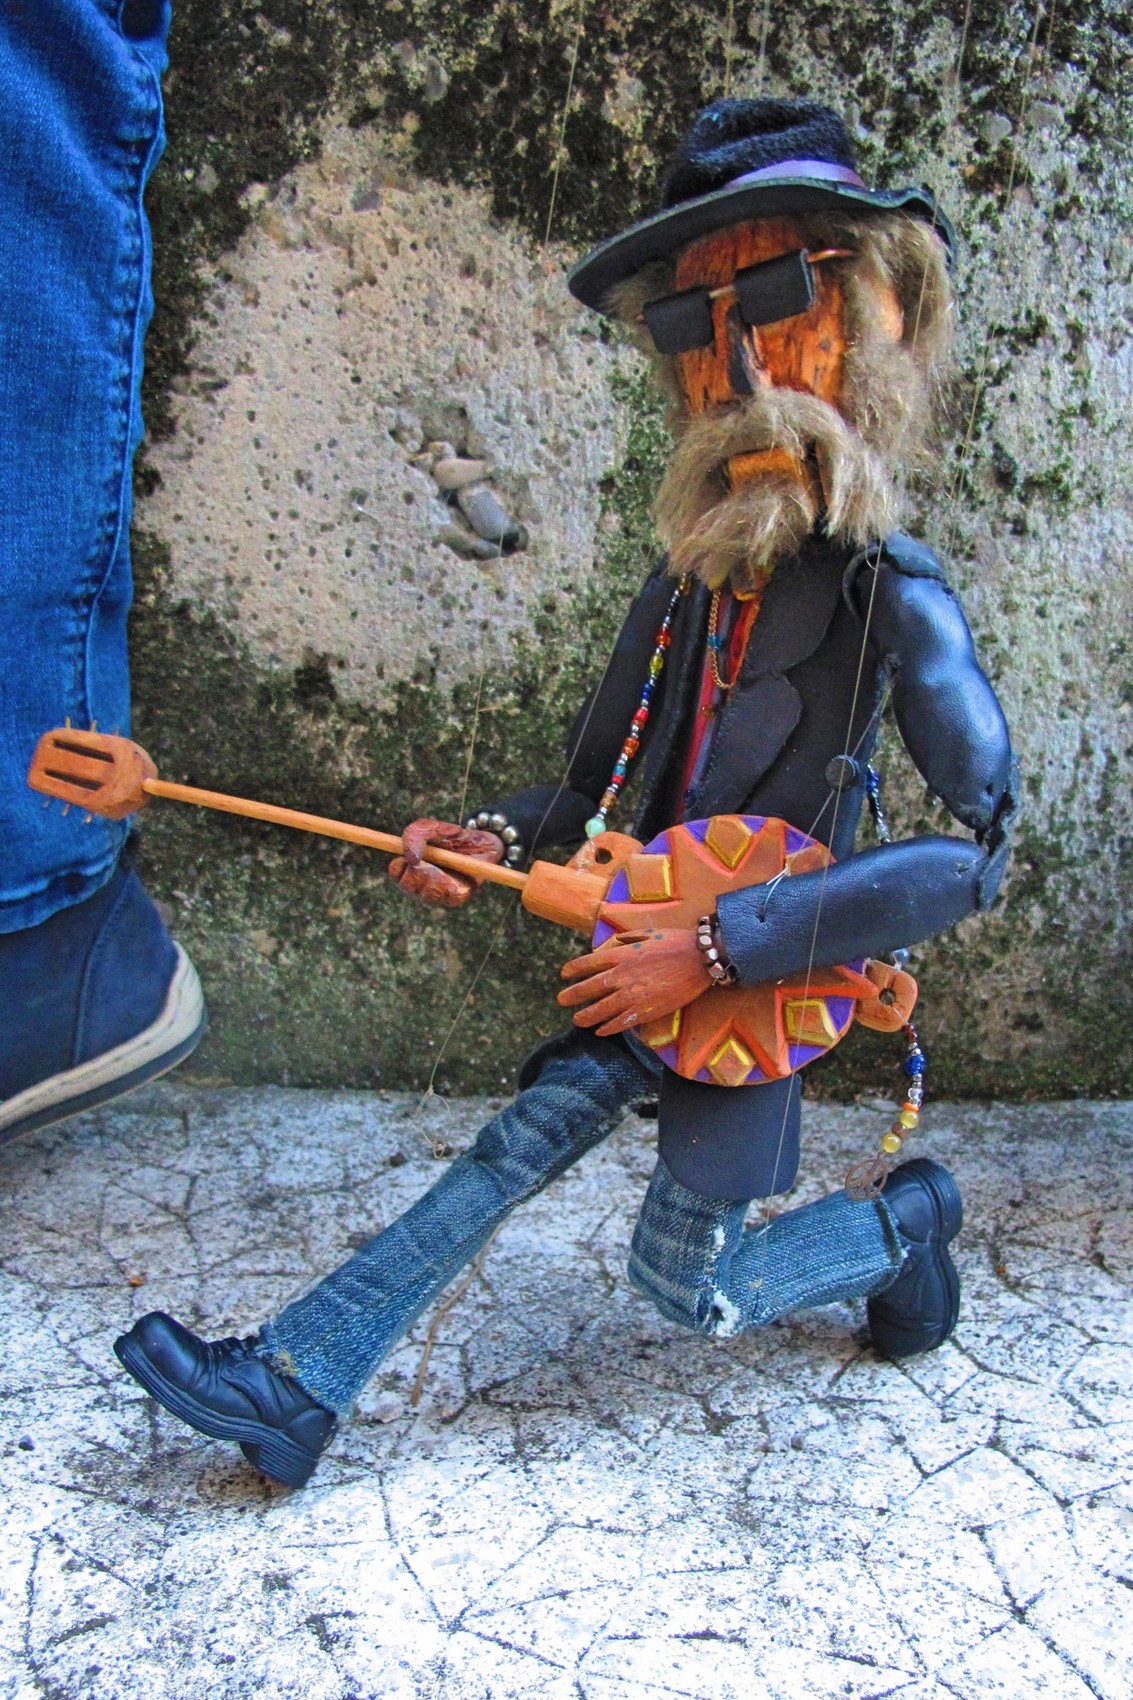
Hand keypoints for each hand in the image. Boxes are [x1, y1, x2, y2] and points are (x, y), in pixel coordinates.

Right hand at [388, 817, 503, 908]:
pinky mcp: (454, 899)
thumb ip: (415, 834)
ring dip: (436, 878)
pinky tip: (458, 875)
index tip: (412, 857)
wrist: (482, 843)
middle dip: (418, 873)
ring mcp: (436, 894)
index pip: (395, 873)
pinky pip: (448, 897)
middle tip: (431, 861)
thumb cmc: (452, 836)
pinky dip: (453, 885)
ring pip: (426, 894)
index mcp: (410, 866)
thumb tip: (411, 858)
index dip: (400, 866)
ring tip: (448, 864)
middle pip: (407, 887)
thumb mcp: (432, 827)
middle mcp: (420, 883)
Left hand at [557, 927, 711, 1036]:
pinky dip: (608, 1028)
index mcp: (621, 954)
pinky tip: (600, 1032)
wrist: (699, 959)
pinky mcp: (645, 1010)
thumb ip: (625, 940)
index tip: (564, 974)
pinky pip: (620, 1023)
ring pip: (601, 1009)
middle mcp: (621, 975)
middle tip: (561, 1000)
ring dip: (586, 1016)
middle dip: (572, 995)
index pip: (588, 963)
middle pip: (589, 988)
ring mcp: (632, 995)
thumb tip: (611, 945)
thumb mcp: (646, 933)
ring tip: (577, 1020)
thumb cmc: (675, 942)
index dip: (573, 969)